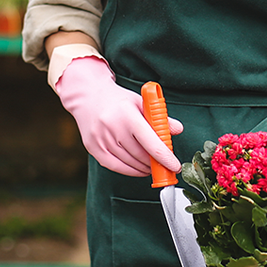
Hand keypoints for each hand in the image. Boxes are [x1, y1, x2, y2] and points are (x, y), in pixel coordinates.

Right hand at [54, 56, 182, 175]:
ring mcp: (101, 139)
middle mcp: (112, 127)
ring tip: (151, 165)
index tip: (175, 166)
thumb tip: (178, 130)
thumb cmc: (118, 100)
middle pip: (140, 155)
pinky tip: (138, 168)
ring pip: (129, 163)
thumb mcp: (141, 102)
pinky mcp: (93, 148)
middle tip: (164, 165)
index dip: (165, 158)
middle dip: (155, 163)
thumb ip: (160, 117)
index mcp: (127, 114)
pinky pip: (115, 166)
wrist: (88, 96)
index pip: (150, 142)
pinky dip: (130, 170)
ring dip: (144, 168)